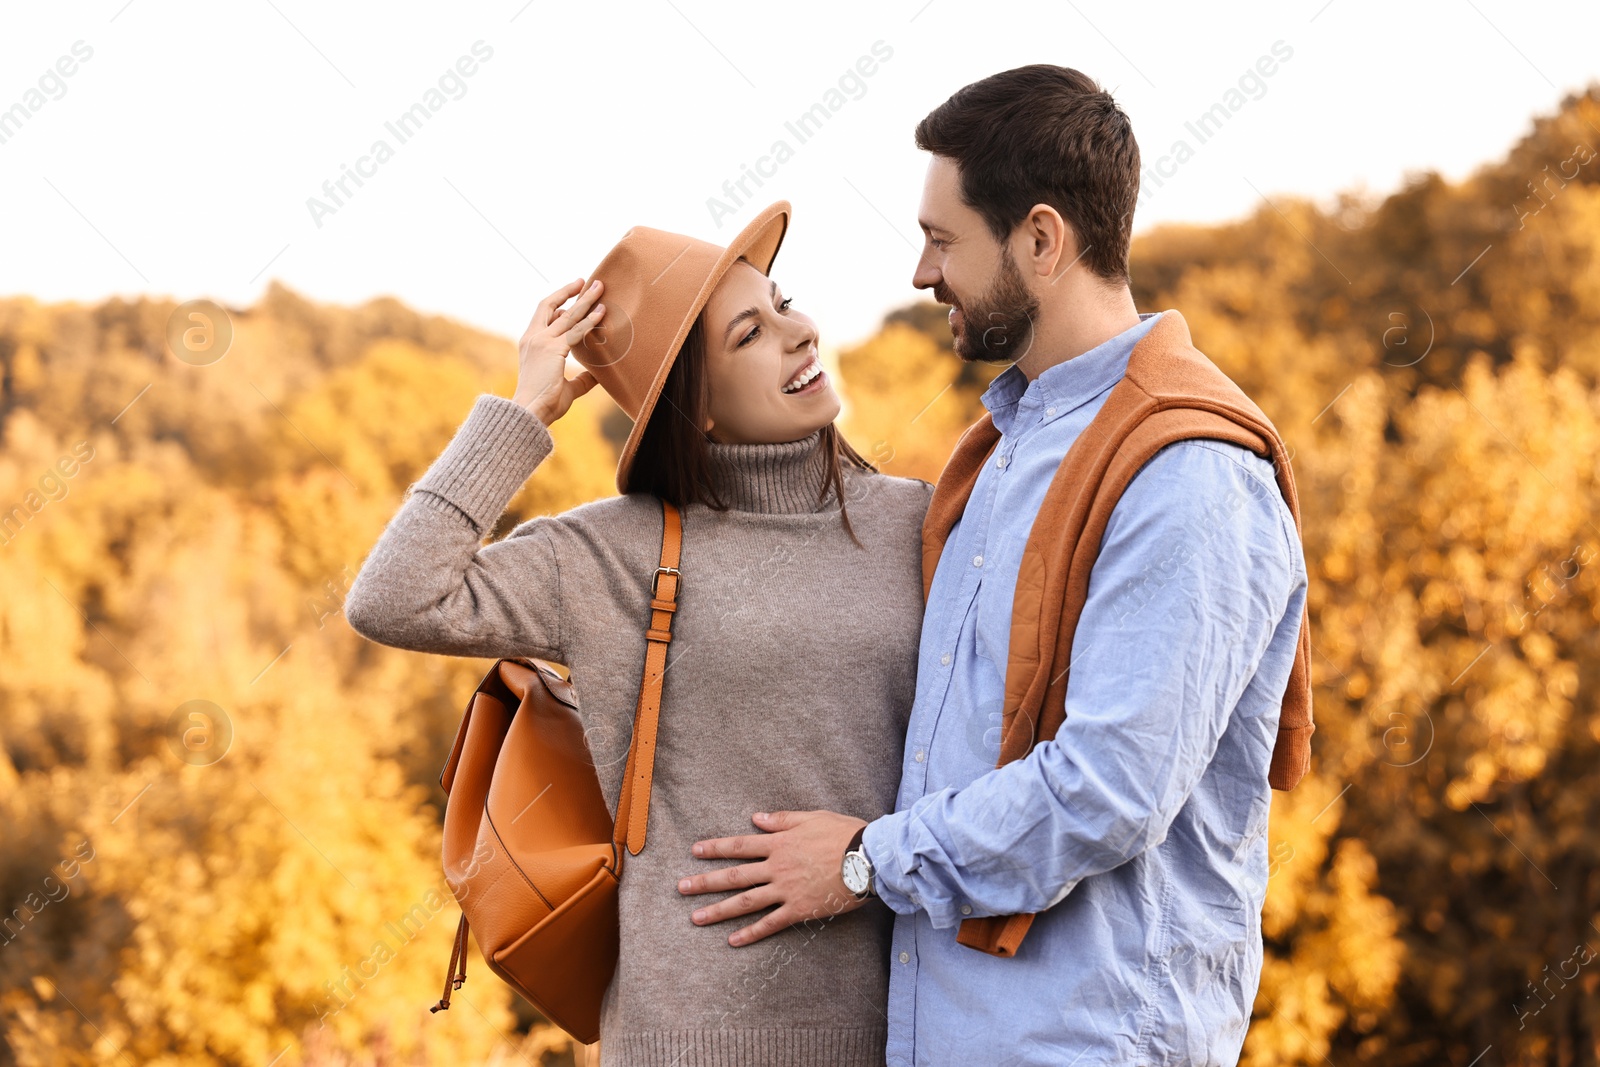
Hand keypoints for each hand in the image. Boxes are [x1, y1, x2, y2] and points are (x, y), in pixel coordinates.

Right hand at [512, 278, 603, 424]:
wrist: (530, 412)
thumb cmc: (544, 404)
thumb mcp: (566, 387)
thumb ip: (581, 379)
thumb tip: (598, 375)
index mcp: (531, 343)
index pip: (544, 315)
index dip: (559, 303)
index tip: (574, 293)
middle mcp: (533, 338)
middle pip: (551, 306)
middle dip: (569, 291)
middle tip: (587, 281)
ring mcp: (542, 341)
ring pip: (567, 314)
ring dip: (585, 300)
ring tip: (600, 287)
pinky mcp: (553, 349)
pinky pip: (575, 331)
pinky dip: (590, 321)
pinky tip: (602, 312)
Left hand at [676, 810, 868, 946]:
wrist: (868, 859)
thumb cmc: (844, 834)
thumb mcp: (812, 817)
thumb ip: (782, 820)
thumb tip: (756, 818)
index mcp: (778, 843)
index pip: (739, 845)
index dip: (715, 848)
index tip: (694, 851)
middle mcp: (776, 867)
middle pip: (734, 876)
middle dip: (705, 882)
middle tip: (681, 889)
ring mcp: (786, 890)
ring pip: (746, 902)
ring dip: (718, 910)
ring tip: (696, 918)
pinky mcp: (799, 910)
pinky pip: (771, 924)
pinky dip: (751, 933)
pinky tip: (733, 941)